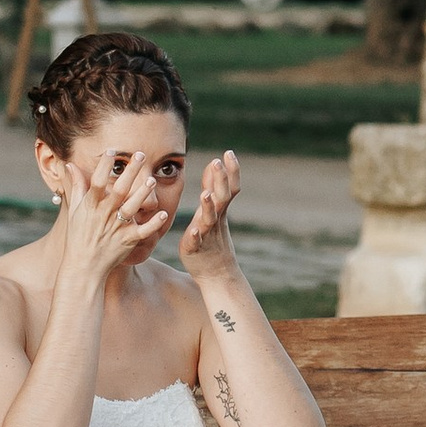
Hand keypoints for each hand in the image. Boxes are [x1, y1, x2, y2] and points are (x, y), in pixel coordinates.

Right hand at [56, 151, 173, 288]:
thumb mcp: (75, 210)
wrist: (83, 268)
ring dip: (143, 193)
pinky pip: (143, 232)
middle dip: (130, 172)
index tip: (112, 151)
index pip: (98, 182)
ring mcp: (116, 228)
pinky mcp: (127, 241)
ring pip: (132, 208)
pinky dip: (153, 224)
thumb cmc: (78, 237)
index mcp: (91, 206)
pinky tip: (163, 214)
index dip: (104, 166)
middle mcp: (104, 215)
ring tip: (152, 179)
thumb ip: (77, 186)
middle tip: (142, 154)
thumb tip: (70, 165)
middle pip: (119, 190)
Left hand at [179, 149, 241, 263]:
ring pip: (209, 218)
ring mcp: (207, 234)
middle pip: (221, 198)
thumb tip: (215, 163)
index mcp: (219, 210)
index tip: (229, 152)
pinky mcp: (195, 248)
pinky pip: (197, 242)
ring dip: (208, 206)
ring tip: (204, 194)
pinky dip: (196, 236)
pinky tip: (194, 231)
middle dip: (220, 181)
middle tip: (217, 163)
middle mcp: (215, 219)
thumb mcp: (214, 210)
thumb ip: (213, 187)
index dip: (231, 171)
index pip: (230, 187)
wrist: (216, 273)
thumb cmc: (212, 238)